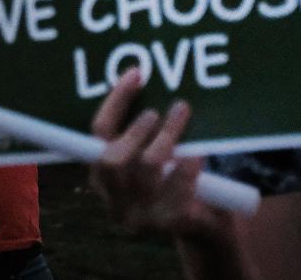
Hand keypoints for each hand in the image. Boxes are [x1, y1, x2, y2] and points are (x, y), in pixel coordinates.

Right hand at [89, 68, 229, 237]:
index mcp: (101, 178)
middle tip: (157, 112)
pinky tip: (197, 154)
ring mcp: (140, 216)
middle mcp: (114, 200)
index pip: (98, 132)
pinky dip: (188, 164)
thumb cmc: (171, 181)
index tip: (136, 74)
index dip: (115, 101)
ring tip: (181, 114)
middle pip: (112, 159)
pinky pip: (179, 185)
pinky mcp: (168, 223)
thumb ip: (143, 131)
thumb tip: (149, 81)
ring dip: (167, 135)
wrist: (201, 226)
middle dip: (136, 129)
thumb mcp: (150, 159)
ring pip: (147, 167)